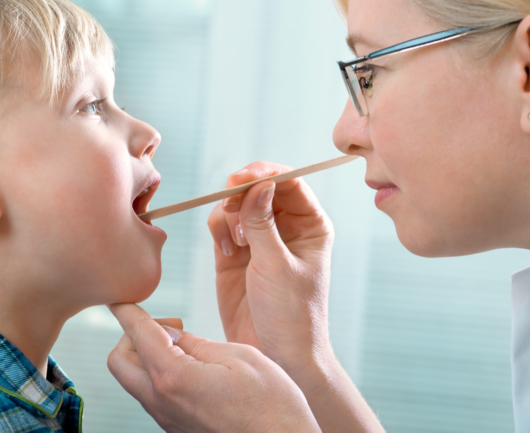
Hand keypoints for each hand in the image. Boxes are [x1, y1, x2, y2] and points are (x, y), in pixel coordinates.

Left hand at [106, 303, 320, 432]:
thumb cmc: (271, 404)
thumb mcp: (239, 357)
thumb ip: (197, 343)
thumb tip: (173, 334)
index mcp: (174, 377)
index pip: (138, 334)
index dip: (127, 311)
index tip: (120, 301)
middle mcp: (162, 402)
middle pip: (119, 360)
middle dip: (133, 336)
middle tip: (171, 328)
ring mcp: (167, 420)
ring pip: (133, 380)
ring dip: (146, 356)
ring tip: (186, 348)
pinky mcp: (176, 429)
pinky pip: (152, 396)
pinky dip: (158, 374)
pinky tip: (192, 369)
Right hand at [207, 161, 333, 372]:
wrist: (277, 356)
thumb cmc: (291, 314)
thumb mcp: (277, 266)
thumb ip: (263, 223)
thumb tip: (257, 183)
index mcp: (310, 225)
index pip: (289, 182)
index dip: (264, 173)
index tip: (241, 177)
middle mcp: (286, 227)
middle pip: (260, 187)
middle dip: (241, 191)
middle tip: (229, 202)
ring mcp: (259, 238)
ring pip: (237, 203)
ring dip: (229, 213)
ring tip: (236, 243)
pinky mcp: (234, 253)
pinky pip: (221, 224)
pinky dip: (218, 229)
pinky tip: (227, 252)